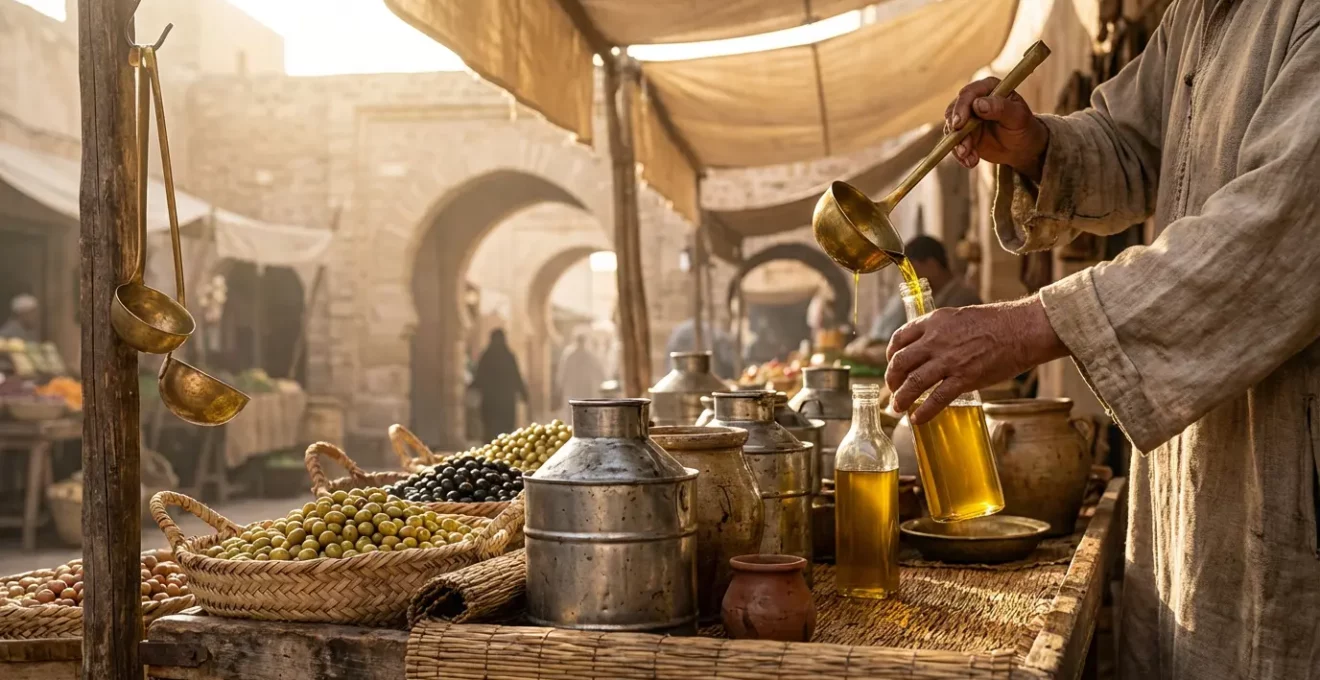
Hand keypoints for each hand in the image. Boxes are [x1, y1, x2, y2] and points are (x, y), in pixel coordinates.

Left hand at [885, 297, 1067, 423]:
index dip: (891, 355)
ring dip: (901, 398)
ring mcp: (949, 360)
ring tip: (897, 408)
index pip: (900, 338)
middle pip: (900, 362)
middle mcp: (936, 340)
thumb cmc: (996, 323)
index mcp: (934, 321)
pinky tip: (916, 419)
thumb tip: (932, 345)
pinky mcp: (964, 378)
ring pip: (913, 382)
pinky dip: (923, 411)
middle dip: (892, 379)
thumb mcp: (959, 317)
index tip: (892, 364)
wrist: (1021, 330)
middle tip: (892, 389)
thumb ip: (942, 330)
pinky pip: (936, 399)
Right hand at [945, 77, 1049, 180]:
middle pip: (955, 111)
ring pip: (952, 129)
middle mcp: (974, 100)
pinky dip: (961, 155)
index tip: (960, 124)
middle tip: (962, 147)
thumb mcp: (1018, 117)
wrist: (1022, 147)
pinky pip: (954, 144)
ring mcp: (966, 118)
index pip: (969, 94)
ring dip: (958, 145)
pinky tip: (971, 162)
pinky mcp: (963, 134)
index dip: (961, 108)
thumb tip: (978, 104)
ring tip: (970, 158)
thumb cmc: (1024, 127)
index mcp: (989, 88)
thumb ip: (1000, 108)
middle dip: (956, 131)